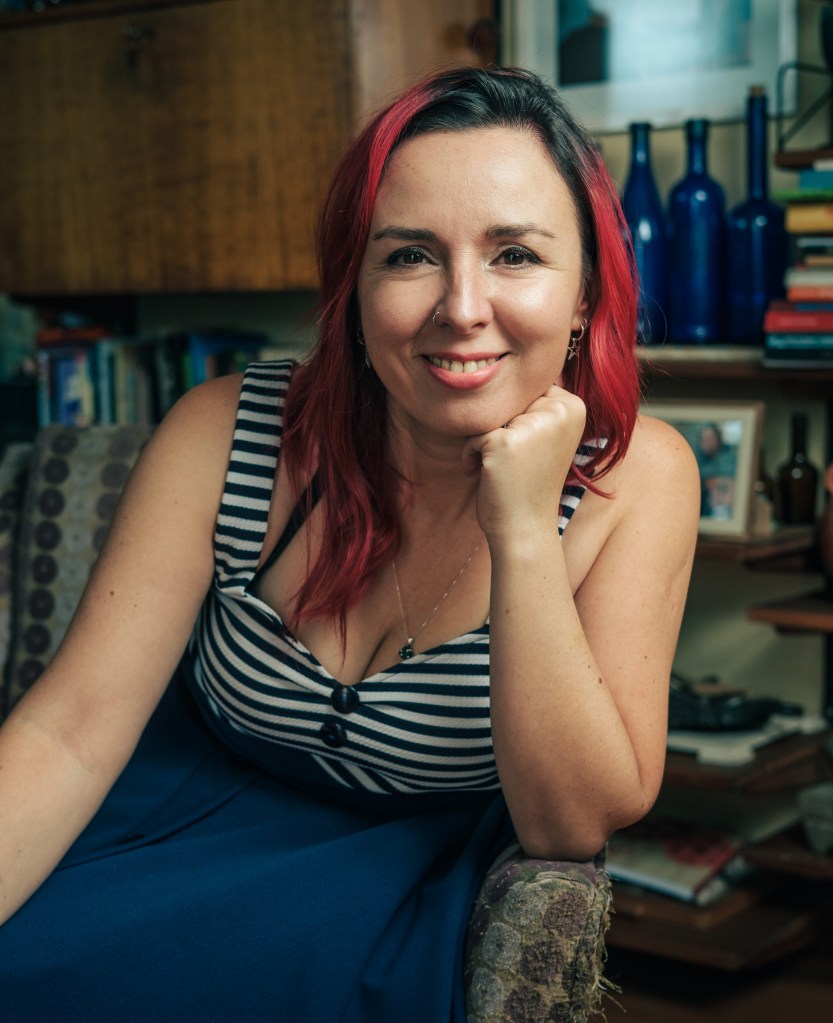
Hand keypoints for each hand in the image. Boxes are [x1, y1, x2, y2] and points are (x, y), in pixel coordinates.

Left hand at [461, 384, 586, 542]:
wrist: (525, 529)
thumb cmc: (530, 484)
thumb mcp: (546, 436)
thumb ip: (537, 404)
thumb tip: (507, 364)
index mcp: (574, 406)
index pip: (527, 390)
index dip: (518, 421)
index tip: (530, 451)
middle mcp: (558, 411)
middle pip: (507, 401)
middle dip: (501, 430)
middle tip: (516, 464)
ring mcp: (532, 426)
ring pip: (488, 417)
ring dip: (485, 443)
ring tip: (504, 469)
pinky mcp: (504, 441)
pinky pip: (473, 436)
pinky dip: (472, 455)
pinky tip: (489, 474)